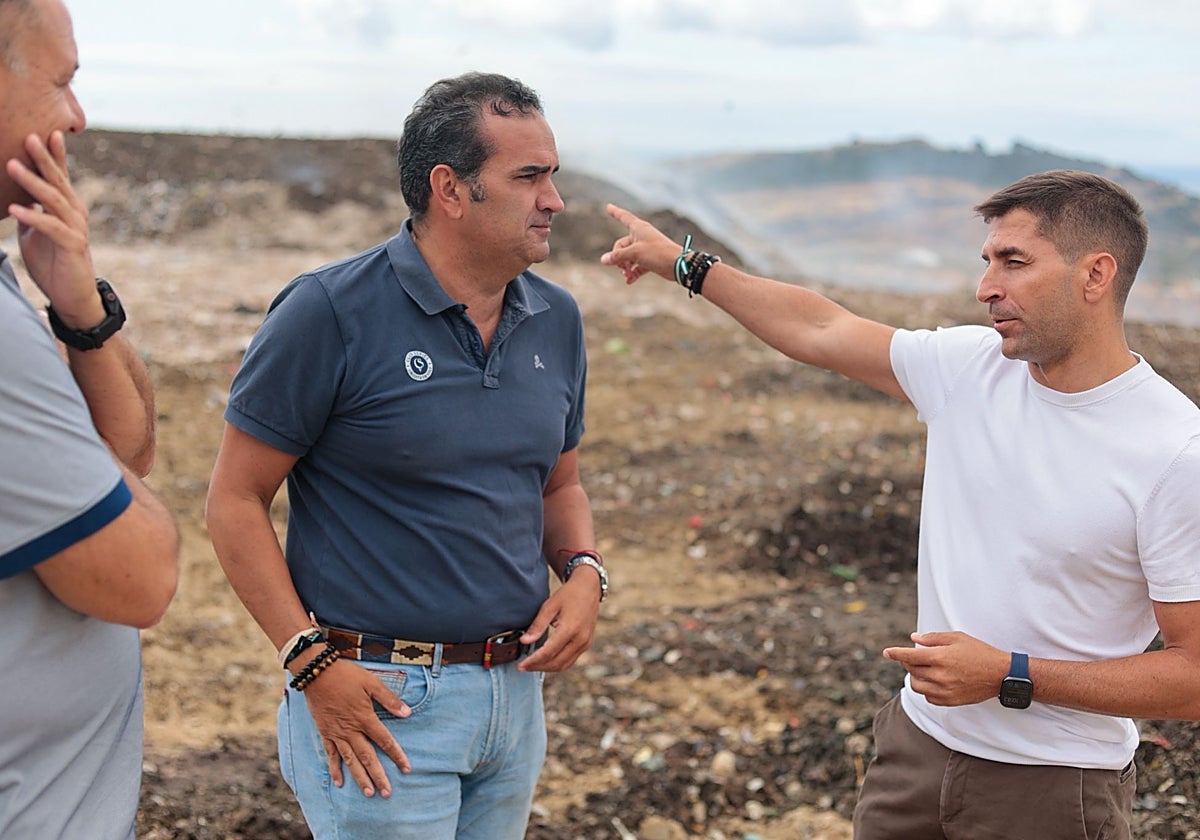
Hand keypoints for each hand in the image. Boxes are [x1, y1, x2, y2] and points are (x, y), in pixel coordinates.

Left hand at [6, 131, 98, 324]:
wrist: (72, 295)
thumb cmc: (54, 264)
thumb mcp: (35, 233)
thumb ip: (30, 213)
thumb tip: (15, 197)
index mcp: (67, 208)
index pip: (60, 177)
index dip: (53, 155)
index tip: (43, 132)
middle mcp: (76, 214)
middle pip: (58, 181)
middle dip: (42, 158)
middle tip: (28, 136)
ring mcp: (76, 229)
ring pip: (54, 200)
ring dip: (32, 182)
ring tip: (12, 166)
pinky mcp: (73, 246)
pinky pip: (51, 227)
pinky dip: (32, 217)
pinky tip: (14, 208)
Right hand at [298, 658, 411, 796]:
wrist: (317, 673)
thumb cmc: (347, 676)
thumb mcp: (371, 683)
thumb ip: (389, 699)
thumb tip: (407, 713)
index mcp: (365, 718)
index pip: (385, 741)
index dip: (397, 755)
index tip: (406, 768)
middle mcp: (351, 730)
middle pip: (368, 757)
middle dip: (378, 776)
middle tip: (386, 793)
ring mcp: (337, 733)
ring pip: (350, 760)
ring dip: (360, 777)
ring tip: (368, 793)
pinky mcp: (325, 732)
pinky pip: (331, 754)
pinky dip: (335, 769)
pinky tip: (339, 782)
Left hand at [517, 573, 600, 672]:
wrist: (589, 588)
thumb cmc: (568, 594)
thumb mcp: (550, 606)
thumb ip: (537, 625)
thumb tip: (524, 641)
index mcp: (570, 629)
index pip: (548, 652)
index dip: (533, 661)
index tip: (520, 665)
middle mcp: (580, 639)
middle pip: (556, 663)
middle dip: (538, 667)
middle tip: (522, 667)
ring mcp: (585, 643)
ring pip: (564, 665)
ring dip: (547, 668)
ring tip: (532, 665)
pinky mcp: (586, 644)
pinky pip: (570, 659)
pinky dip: (557, 663)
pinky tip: (545, 660)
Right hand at [599, 203, 682, 284]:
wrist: (678, 265)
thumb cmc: (658, 253)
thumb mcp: (635, 253)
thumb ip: (618, 256)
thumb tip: (603, 259)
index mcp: (639, 228)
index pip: (623, 217)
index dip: (615, 212)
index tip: (608, 206)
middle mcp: (641, 236)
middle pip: (621, 245)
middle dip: (618, 258)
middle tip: (622, 268)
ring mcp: (646, 248)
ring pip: (628, 257)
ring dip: (625, 267)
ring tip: (626, 275)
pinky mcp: (651, 259)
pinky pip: (637, 265)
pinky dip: (633, 272)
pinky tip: (629, 281)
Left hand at [883, 631, 1009, 706]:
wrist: (1001, 675)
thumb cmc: (980, 652)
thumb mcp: (957, 638)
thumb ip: (933, 638)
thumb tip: (913, 638)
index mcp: (940, 657)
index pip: (909, 656)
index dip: (895, 653)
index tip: (886, 652)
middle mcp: (940, 675)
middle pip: (912, 670)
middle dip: (909, 662)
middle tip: (916, 656)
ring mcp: (944, 690)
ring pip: (917, 685)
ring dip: (915, 676)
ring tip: (923, 669)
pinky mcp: (950, 701)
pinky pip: (928, 697)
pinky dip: (926, 689)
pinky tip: (933, 681)